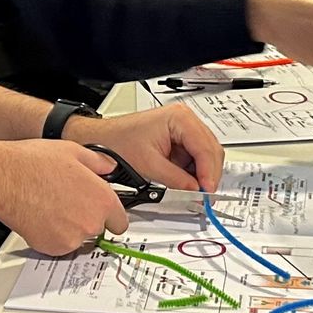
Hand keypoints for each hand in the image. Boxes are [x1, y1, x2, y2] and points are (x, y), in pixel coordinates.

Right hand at [0, 138, 130, 253]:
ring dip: (70, 227)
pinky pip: (60, 245)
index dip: (111, 216)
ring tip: (52, 206)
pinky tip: (43, 216)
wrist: (3, 179)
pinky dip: (53, 236)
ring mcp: (72, 238)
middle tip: (68, 201)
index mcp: (102, 199)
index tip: (105, 215)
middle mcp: (91, 222)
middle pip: (98, 229)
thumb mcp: (74, 151)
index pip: (120, 222)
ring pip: (78, 238)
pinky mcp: (52, 248)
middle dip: (86, 218)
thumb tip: (108, 167)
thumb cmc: (33, 164)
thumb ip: (99, 162)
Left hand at [73, 105, 223, 191]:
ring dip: (202, 174)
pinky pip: (195, 158)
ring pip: (206, 155)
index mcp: (180, 118)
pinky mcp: (179, 139)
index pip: (205, 148)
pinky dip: (194, 172)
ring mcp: (183, 129)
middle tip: (205, 195)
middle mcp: (185, 119)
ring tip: (195, 191)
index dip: (209, 173)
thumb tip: (195, 191)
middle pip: (211, 150)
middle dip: (209, 174)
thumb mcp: (149, 165)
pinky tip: (188, 182)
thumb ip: (176, 180)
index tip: (207, 191)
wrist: (101, 139)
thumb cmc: (117, 142)